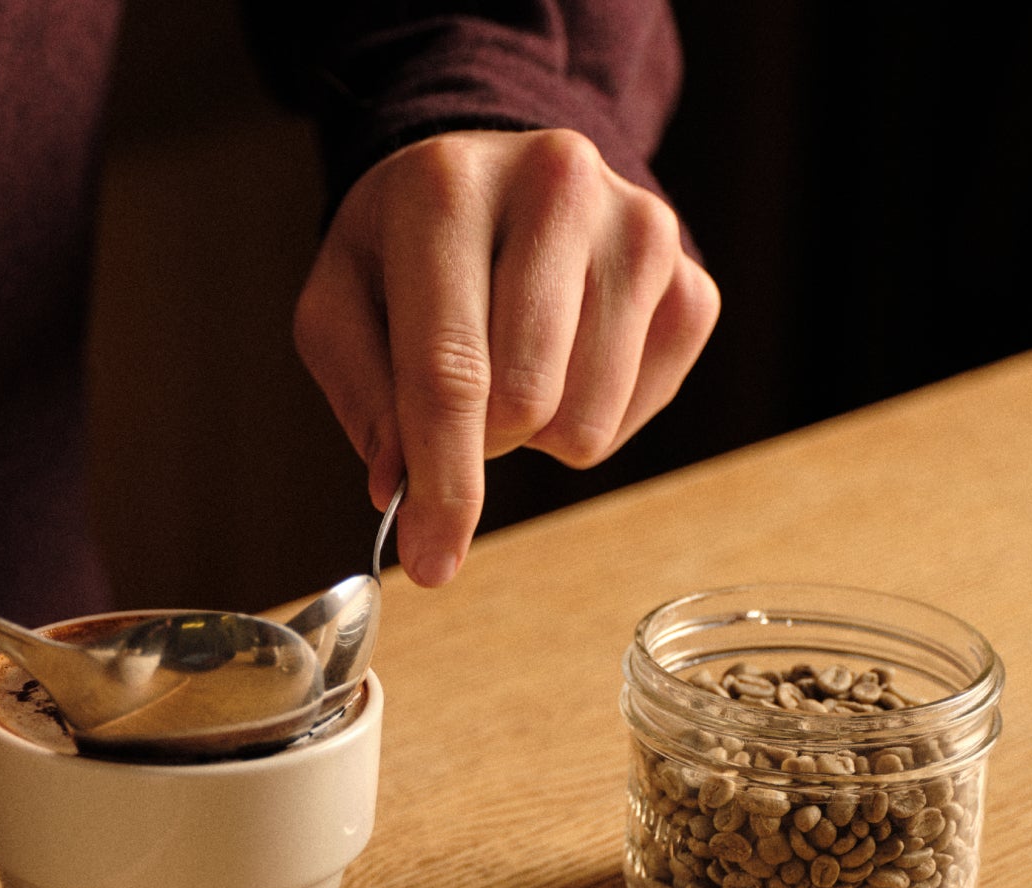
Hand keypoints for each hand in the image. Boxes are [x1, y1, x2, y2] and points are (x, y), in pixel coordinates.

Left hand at [294, 129, 719, 585]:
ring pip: (584, 423)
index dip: (443, 484)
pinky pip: (633, 417)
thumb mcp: (341, 307)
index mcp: (448, 191)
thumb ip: (362, 396)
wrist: (496, 180)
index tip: (432, 563)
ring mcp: (640, 231)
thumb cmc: (407, 255)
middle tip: (458, 406)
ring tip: (512, 366)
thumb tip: (400, 489)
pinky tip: (565, 360)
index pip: (449, 372)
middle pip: (526, 403)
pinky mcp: (691, 282)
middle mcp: (556, 188)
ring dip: (535, 433)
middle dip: (480, 446)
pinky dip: (589, 418)